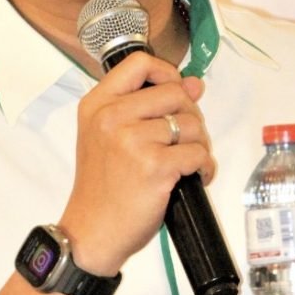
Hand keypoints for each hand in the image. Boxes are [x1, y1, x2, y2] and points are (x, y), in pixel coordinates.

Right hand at [59, 51, 213, 276]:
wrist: (90, 232)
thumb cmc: (102, 185)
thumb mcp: (106, 135)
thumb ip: (146, 105)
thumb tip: (194, 84)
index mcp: (97, 104)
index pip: (139, 62)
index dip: (166, 72)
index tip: (175, 90)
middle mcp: (111, 117)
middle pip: (174, 92)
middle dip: (190, 115)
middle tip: (183, 139)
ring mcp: (132, 141)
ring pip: (191, 124)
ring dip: (198, 144)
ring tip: (185, 161)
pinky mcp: (154, 166)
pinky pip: (198, 153)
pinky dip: (204, 167)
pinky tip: (193, 177)